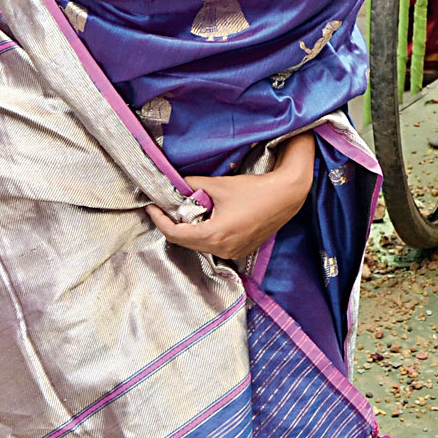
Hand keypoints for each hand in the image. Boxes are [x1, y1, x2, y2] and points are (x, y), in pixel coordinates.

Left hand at [147, 135, 315, 259]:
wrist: (285, 196)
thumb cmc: (254, 190)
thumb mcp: (219, 185)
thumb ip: (193, 185)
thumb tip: (175, 184)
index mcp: (214, 236)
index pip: (176, 234)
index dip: (160, 221)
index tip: (152, 208)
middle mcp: (222, 250)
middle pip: (187, 242)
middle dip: (174, 224)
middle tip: (166, 207)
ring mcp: (233, 253)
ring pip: (200, 245)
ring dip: (190, 230)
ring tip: (186, 211)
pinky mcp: (241, 250)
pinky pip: (215, 246)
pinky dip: (205, 234)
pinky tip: (207, 218)